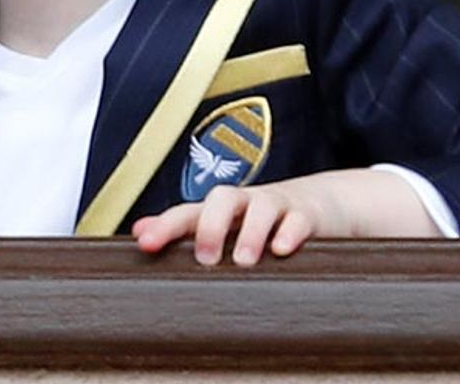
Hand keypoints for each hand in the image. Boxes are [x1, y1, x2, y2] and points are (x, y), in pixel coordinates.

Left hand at [132, 168, 439, 264]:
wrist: (321, 204)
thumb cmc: (263, 221)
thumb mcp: (226, 226)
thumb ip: (186, 230)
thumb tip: (137, 234)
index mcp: (221, 210)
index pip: (187, 212)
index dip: (164, 226)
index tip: (144, 243)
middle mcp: (246, 203)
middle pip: (223, 198)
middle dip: (210, 226)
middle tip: (204, 258)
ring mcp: (278, 207)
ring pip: (262, 207)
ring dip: (250, 232)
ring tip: (244, 260)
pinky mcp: (309, 216)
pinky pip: (299, 220)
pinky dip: (290, 233)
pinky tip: (282, 250)